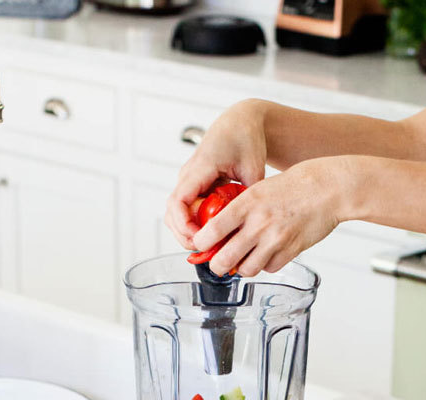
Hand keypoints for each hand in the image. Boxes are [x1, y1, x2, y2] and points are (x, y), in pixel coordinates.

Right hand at [165, 100, 267, 248]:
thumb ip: (250, 194)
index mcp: (200, 168)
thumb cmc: (246, 139)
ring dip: (186, 231)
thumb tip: (250, 221)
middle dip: (184, 234)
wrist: (241, 123)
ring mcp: (190, 181)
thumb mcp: (253, 167)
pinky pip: (186, 209)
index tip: (199, 239)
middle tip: (203, 251)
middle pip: (172, 212)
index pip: (179, 201)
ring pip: (176, 213)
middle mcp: (189, 175)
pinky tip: (211, 234)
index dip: (184, 224)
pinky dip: (194, 224)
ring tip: (207, 247)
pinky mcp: (195, 186)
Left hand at [192, 157, 350, 276]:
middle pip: (225, 259)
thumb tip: (219, 231)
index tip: (200, 246)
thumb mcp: (259, 189)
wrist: (327, 189)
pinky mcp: (292, 251)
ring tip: (242, 261)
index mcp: (247, 204)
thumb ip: (240, 209)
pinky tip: (266, 255)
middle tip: (217, 264)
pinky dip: (264, 266)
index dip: (201, 244)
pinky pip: (269, 268)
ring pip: (246, 269)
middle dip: (216, 266)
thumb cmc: (293, 187)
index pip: (212, 231)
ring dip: (241, 268)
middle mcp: (259, 223)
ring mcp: (276, 239)